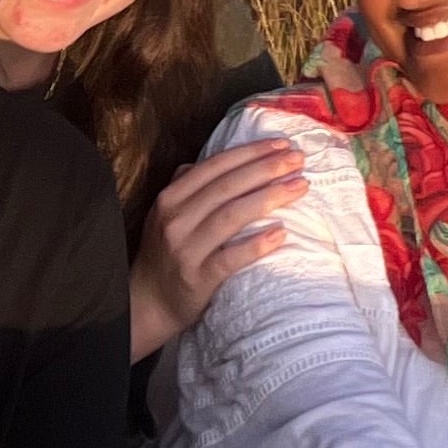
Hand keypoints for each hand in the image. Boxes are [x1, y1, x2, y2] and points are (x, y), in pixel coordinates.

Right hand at [127, 139, 303, 354]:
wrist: (148, 303)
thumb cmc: (166, 254)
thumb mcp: (167, 214)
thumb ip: (190, 185)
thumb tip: (222, 158)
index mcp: (170, 198)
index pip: (215, 166)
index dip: (250, 152)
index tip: (281, 144)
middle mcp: (175, 219)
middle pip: (227, 187)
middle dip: (266, 169)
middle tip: (298, 160)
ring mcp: (185, 249)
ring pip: (231, 216)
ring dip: (269, 197)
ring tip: (299, 187)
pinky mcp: (197, 278)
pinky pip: (231, 258)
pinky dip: (257, 245)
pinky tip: (281, 234)